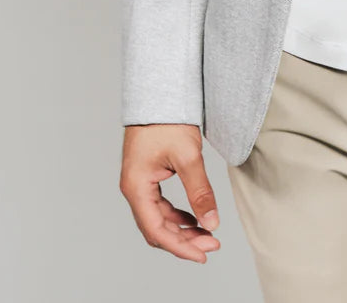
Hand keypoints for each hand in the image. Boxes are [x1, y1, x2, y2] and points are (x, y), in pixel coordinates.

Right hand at [120, 124, 221, 264]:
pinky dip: (176, 215)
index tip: (203, 254)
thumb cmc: (168, 120)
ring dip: (181, 229)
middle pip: (156, 228)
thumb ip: (200, 191)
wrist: (158, 93)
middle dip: (184, 240)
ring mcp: (139, 183)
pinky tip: (193, 217)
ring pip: (158, 218)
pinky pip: (160, 205)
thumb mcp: (188, 156)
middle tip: (212, 244)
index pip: (156, 230)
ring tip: (207, 233)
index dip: (180, 247)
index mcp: (137, 187)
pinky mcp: (147, 176)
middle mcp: (134, 189)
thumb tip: (211, 222)